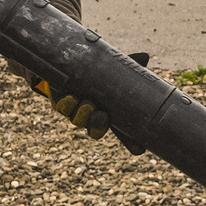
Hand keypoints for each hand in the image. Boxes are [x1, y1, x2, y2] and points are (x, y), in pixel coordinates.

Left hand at [5, 54, 149, 149]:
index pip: (123, 132)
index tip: (140, 149)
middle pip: (97, 130)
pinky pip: (63, 109)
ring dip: (83, 114)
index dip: (131, 142)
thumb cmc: (95, 70)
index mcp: (110, 112)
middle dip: (98, 126)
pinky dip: (68, 104)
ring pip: (79, 120)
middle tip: (102, 116)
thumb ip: (127, 65)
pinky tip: (71, 97)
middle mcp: (92, 115)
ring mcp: (75, 111)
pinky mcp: (60, 103)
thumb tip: (145, 57)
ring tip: (88, 104)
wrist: (67, 63)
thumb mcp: (113, 68)